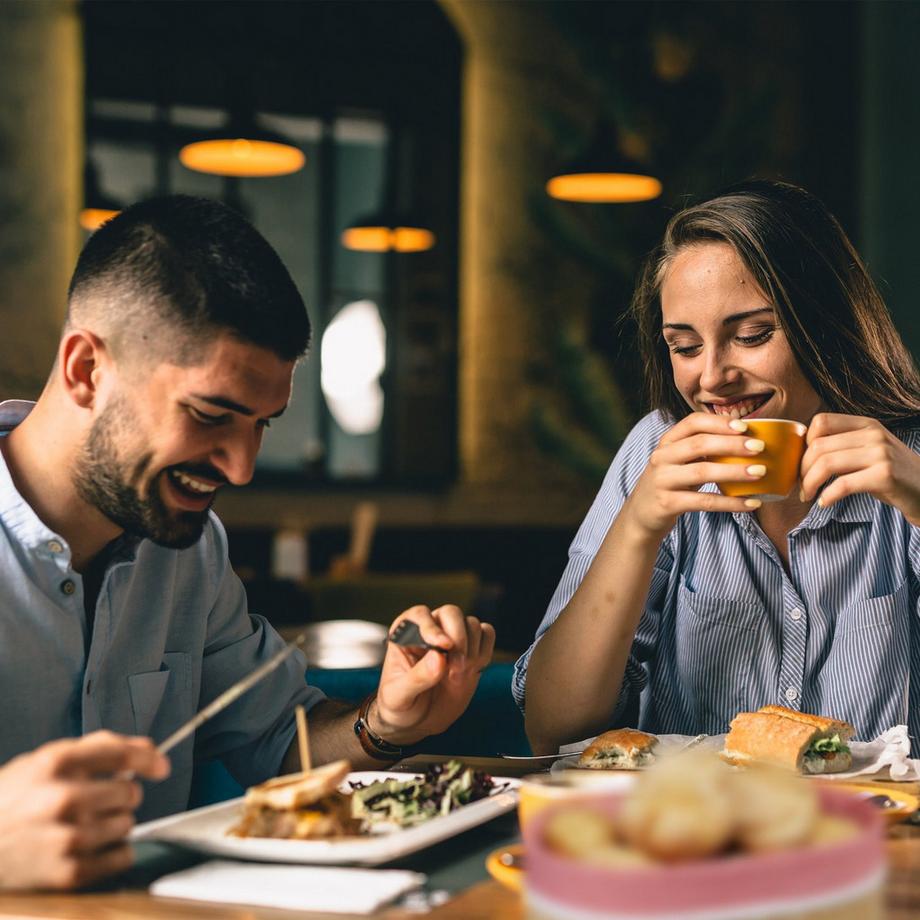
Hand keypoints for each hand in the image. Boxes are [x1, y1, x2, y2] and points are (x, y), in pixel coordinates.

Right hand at [0, 731, 169, 889]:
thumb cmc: (12, 801)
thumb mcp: (44, 762)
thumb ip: (96, 749)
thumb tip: (148, 752)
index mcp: (58, 763)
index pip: (122, 754)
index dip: (148, 758)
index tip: (160, 766)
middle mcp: (64, 798)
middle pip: (130, 792)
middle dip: (120, 796)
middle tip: (97, 803)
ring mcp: (67, 837)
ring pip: (127, 824)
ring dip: (114, 825)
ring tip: (84, 826)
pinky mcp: (68, 873)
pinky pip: (121, 857)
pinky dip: (113, 853)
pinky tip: (89, 848)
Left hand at [373, 605, 495, 745]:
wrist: (418, 723)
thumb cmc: (400, 706)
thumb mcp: (398, 697)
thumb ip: (416, 678)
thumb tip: (438, 658)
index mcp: (405, 635)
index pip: (420, 615)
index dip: (432, 628)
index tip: (443, 647)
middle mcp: (430, 630)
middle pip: (451, 613)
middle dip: (458, 638)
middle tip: (455, 667)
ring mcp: (452, 639)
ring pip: (472, 624)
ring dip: (471, 649)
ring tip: (458, 675)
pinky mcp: (472, 649)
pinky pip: (486, 634)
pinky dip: (485, 651)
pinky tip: (473, 669)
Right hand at [624, 412, 768, 539]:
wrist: (642, 513)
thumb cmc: (671, 482)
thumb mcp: (680, 460)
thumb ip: (703, 448)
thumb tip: (749, 439)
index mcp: (668, 442)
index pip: (693, 423)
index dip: (719, 422)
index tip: (745, 426)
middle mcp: (662, 457)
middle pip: (699, 444)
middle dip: (732, 444)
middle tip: (760, 447)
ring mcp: (662, 480)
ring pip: (702, 471)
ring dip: (734, 471)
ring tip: (760, 472)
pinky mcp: (667, 503)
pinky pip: (704, 502)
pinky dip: (730, 503)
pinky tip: (750, 503)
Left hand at [801, 412, 919, 523]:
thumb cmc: (892, 475)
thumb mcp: (870, 451)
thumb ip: (844, 446)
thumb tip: (801, 453)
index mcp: (867, 424)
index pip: (821, 421)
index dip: (804, 443)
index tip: (803, 463)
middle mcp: (874, 434)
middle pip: (818, 446)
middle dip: (802, 469)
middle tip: (801, 487)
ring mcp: (881, 453)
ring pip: (827, 464)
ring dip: (809, 484)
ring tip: (807, 496)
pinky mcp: (885, 475)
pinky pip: (843, 484)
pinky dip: (827, 496)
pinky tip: (824, 503)